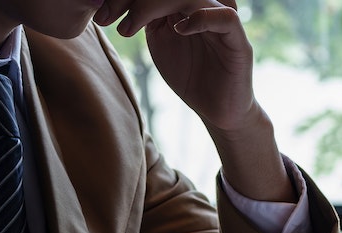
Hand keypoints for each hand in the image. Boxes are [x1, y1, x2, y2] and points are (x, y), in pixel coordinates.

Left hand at [97, 0, 293, 201]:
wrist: (217, 111)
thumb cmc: (190, 78)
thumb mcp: (160, 44)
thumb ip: (148, 20)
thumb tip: (120, 3)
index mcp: (185, 6)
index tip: (103, 15)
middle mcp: (204, 8)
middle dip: (134, 0)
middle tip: (108, 18)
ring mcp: (221, 22)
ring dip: (152, 6)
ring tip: (130, 28)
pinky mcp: (238, 41)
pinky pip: (224, 17)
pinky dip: (199, 18)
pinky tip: (178, 30)